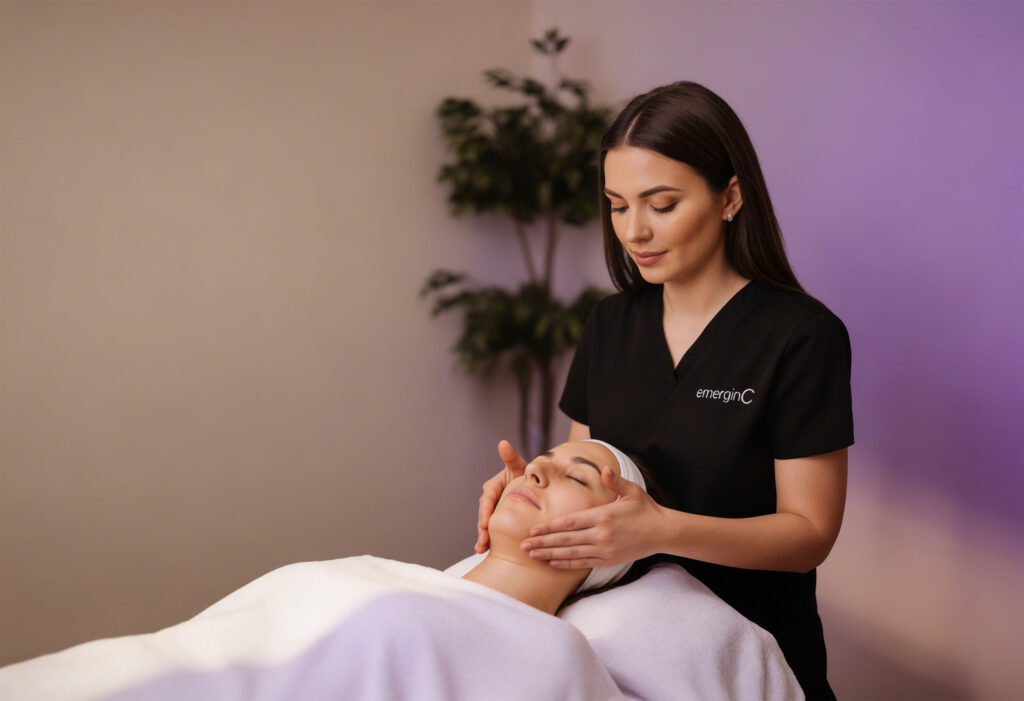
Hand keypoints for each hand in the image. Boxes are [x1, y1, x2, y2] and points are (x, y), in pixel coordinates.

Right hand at [475, 440, 526, 552]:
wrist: (536, 486)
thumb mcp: (520, 467)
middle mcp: (491, 499)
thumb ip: (512, 458)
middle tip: (483, 541)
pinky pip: (491, 530)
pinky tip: (483, 550)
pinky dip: (487, 539)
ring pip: (486, 524)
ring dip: (483, 537)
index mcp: (494, 486)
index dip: (486, 511)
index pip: (488, 498)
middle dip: (482, 528)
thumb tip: (503, 443)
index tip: (485, 523)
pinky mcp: (498, 519)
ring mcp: (494, 510)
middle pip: (484, 514)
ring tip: (481, 548)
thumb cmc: (528, 475)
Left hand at [520, 467, 669, 568]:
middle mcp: (601, 535)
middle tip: (523, 546)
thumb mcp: (632, 490)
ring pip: (571, 553)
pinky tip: (552, 562)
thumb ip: (615, 480)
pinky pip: (582, 563)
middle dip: (542, 543)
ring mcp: (605, 550)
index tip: (532, 530)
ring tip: (532, 556)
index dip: (549, 527)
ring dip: (549, 555)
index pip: (570, 523)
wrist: (663, 532)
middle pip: (565, 540)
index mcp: (603, 516)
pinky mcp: (609, 560)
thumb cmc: (645, 508)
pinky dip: (566, 563)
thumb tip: (605, 469)